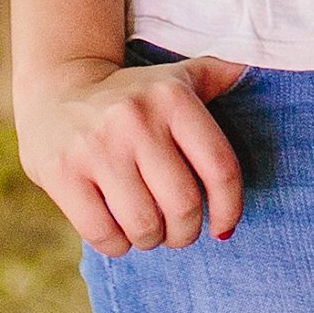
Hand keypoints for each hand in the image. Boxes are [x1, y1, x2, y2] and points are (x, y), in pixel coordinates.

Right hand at [18, 52, 254, 252]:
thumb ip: (220, 75)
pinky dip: (117, 245)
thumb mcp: (177, 79)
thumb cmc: (133, 95)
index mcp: (172, 98)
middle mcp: (136, 119)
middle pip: (184, 205)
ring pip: (145, 225)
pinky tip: (117, 231)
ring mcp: (96, 147)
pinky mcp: (62, 173)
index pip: (221, 169)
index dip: (229, 208)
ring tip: (147, 230)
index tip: (223, 226)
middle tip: (177, 230)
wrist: (56, 87)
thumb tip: (257, 67)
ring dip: (151, 240)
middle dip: (185, 232)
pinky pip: (104, 234)